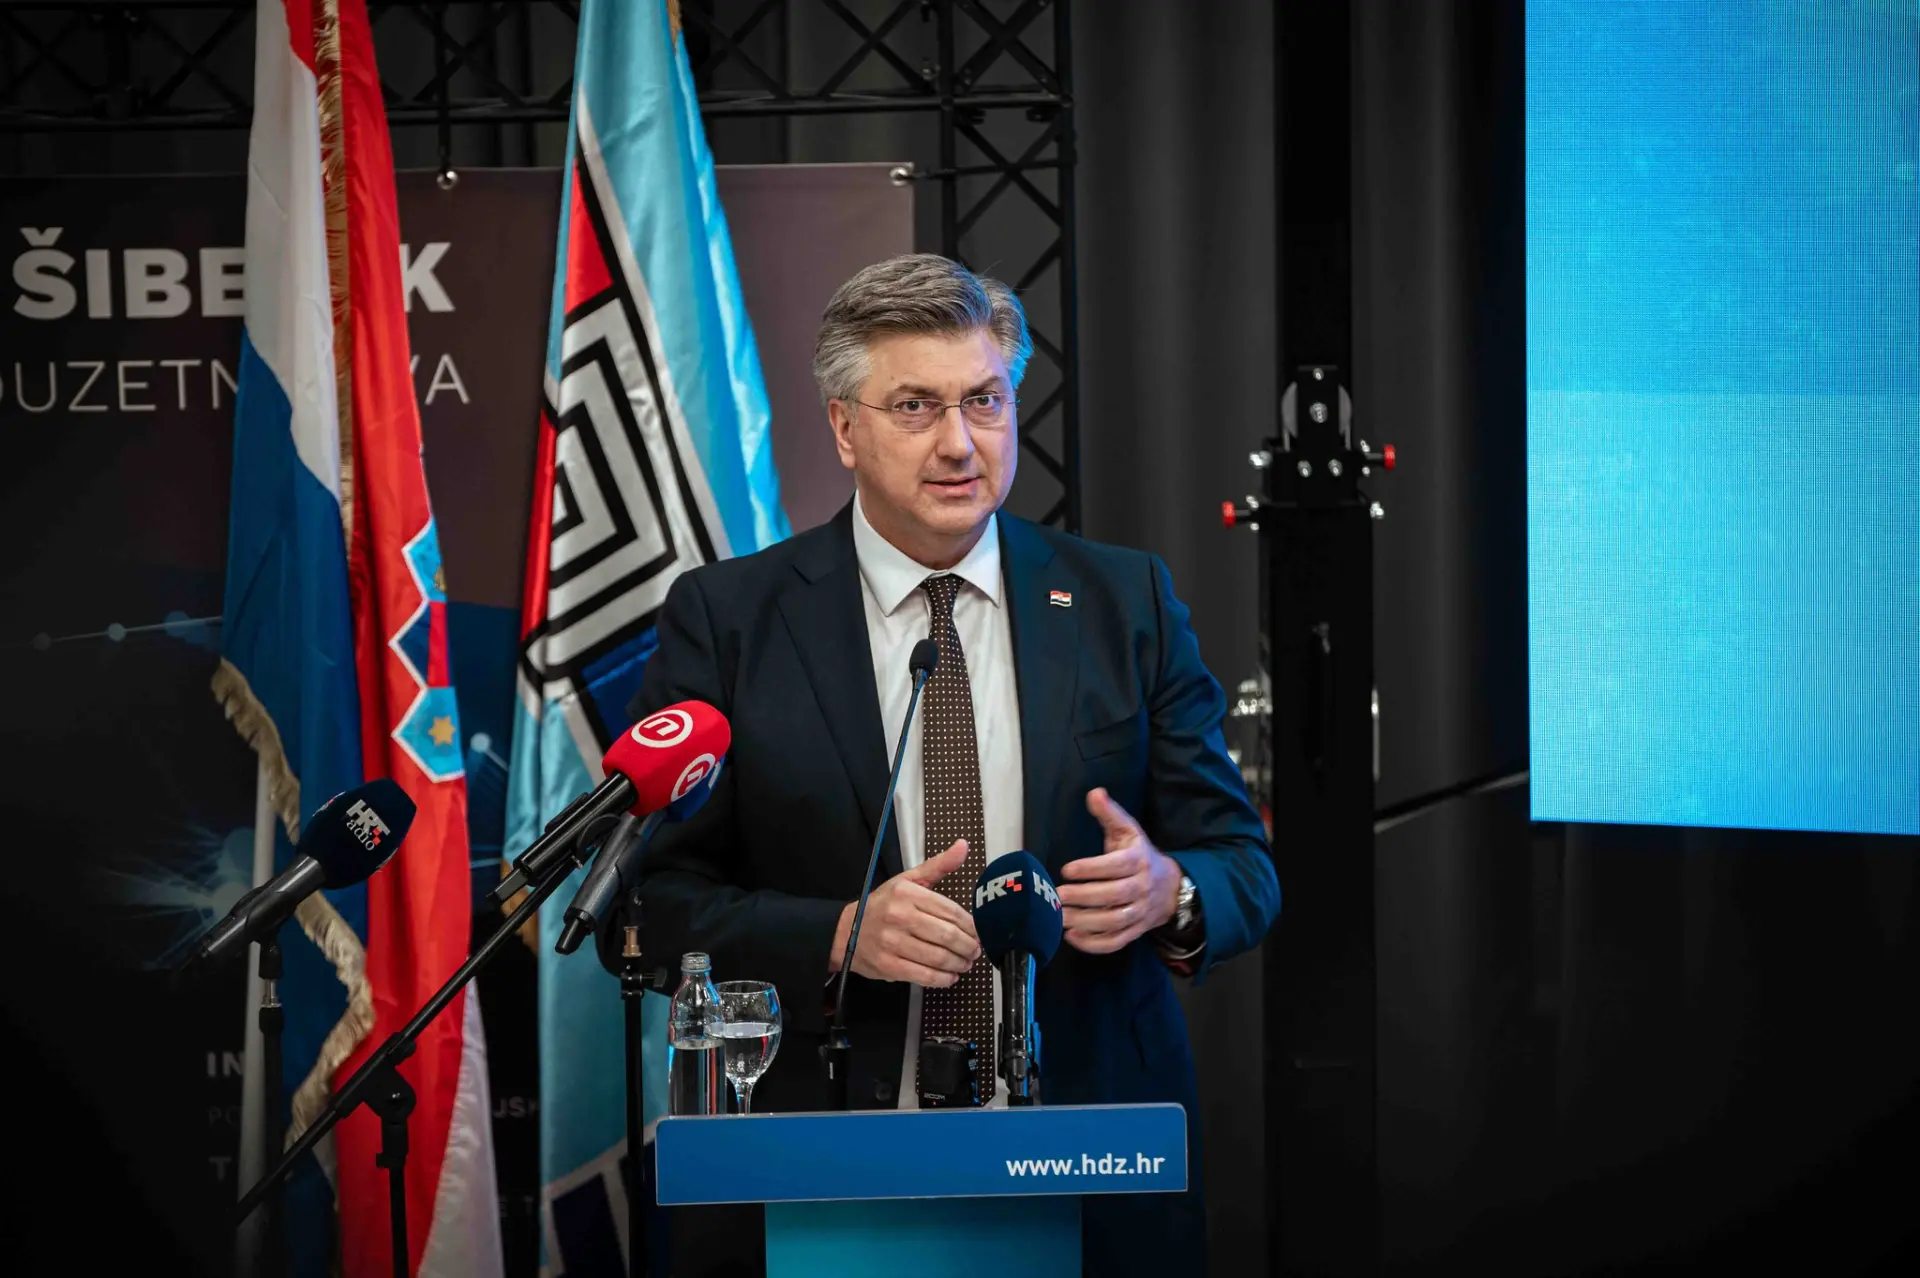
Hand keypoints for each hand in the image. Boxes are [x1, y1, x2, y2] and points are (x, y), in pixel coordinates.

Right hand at [829, 839, 981, 985]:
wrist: (845, 931)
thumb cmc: (881, 906)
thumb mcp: (907, 880)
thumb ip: (938, 865)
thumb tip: (963, 846)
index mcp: (907, 893)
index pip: (950, 911)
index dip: (970, 926)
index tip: (978, 933)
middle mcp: (899, 916)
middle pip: (947, 935)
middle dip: (968, 947)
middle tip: (975, 951)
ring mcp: (892, 942)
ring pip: (938, 957)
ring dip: (959, 963)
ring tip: (965, 963)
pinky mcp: (888, 966)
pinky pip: (924, 975)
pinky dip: (942, 979)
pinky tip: (950, 976)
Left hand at [1058, 789, 1182, 954]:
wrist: (1170, 888)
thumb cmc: (1139, 855)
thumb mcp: (1128, 831)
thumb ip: (1109, 813)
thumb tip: (1094, 793)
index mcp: (1138, 861)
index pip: (1117, 866)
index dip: (1092, 868)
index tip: (1067, 869)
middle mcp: (1141, 888)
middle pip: (1114, 896)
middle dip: (1085, 897)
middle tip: (1057, 895)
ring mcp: (1139, 912)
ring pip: (1114, 921)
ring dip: (1086, 921)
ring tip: (1059, 917)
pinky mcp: (1134, 931)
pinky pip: (1116, 941)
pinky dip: (1094, 943)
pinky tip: (1071, 936)